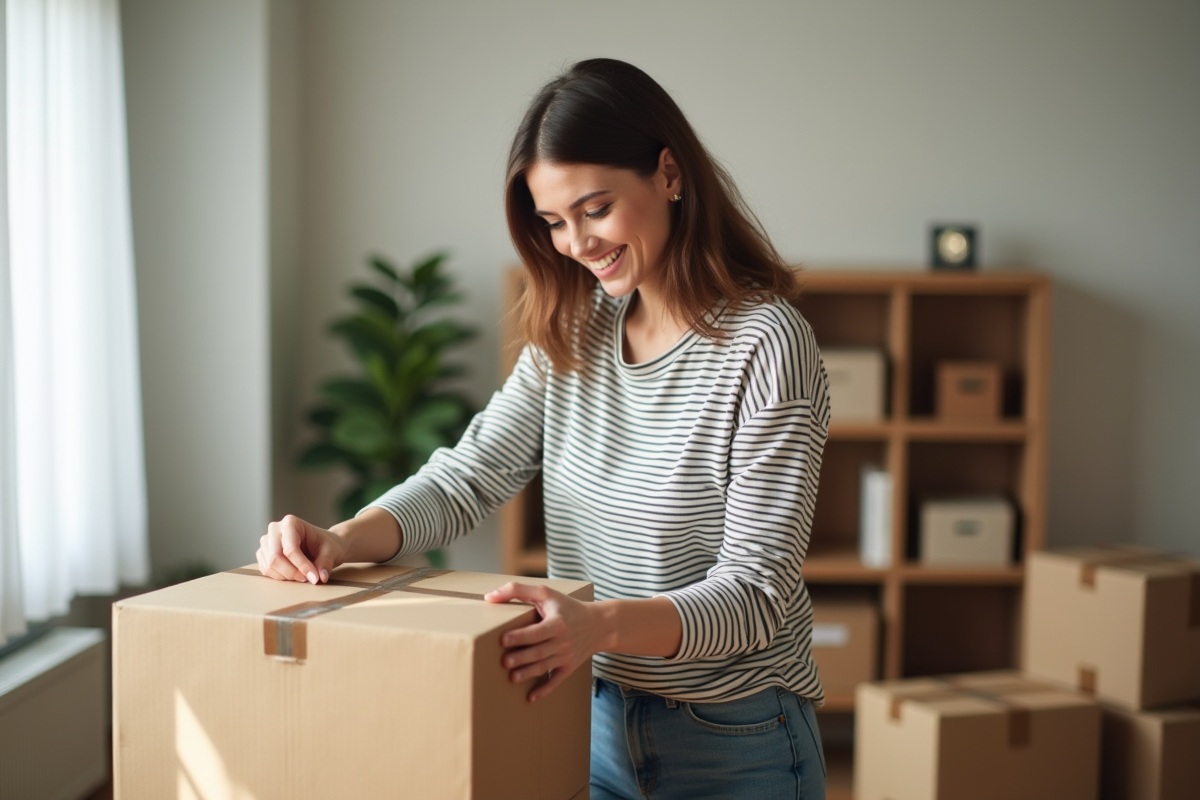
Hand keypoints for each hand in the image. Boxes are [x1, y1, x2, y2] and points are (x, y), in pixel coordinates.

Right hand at [257, 514, 348, 584]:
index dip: (302, 566)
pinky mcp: (263, 553)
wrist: (320, 545)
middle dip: (293, 573)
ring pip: (270, 566)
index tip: (315, 578)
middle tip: (308, 579)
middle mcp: (275, 529)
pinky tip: (294, 575)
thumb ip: (326, 563)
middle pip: (275, 558)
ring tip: (303, 576)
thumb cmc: (325, 545)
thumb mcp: (331, 551)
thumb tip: (321, 577)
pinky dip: (280, 577)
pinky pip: (266, 570)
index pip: (290, 549)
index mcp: (291, 523)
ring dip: (287, 576)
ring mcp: (266, 541)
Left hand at [484, 582, 609, 702]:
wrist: (598, 624)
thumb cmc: (567, 607)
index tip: (503, 639)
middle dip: (522, 658)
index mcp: (557, 623)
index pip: (537, 632)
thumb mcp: (546, 593)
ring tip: (512, 677)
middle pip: (539, 652)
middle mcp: (563, 642)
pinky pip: (556, 681)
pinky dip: (544, 690)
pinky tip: (530, 698)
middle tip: (504, 661)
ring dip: (528, 673)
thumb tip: (490, 597)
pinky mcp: (568, 667)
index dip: (520, 636)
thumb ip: (518, 590)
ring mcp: (566, 657)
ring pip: (544, 667)